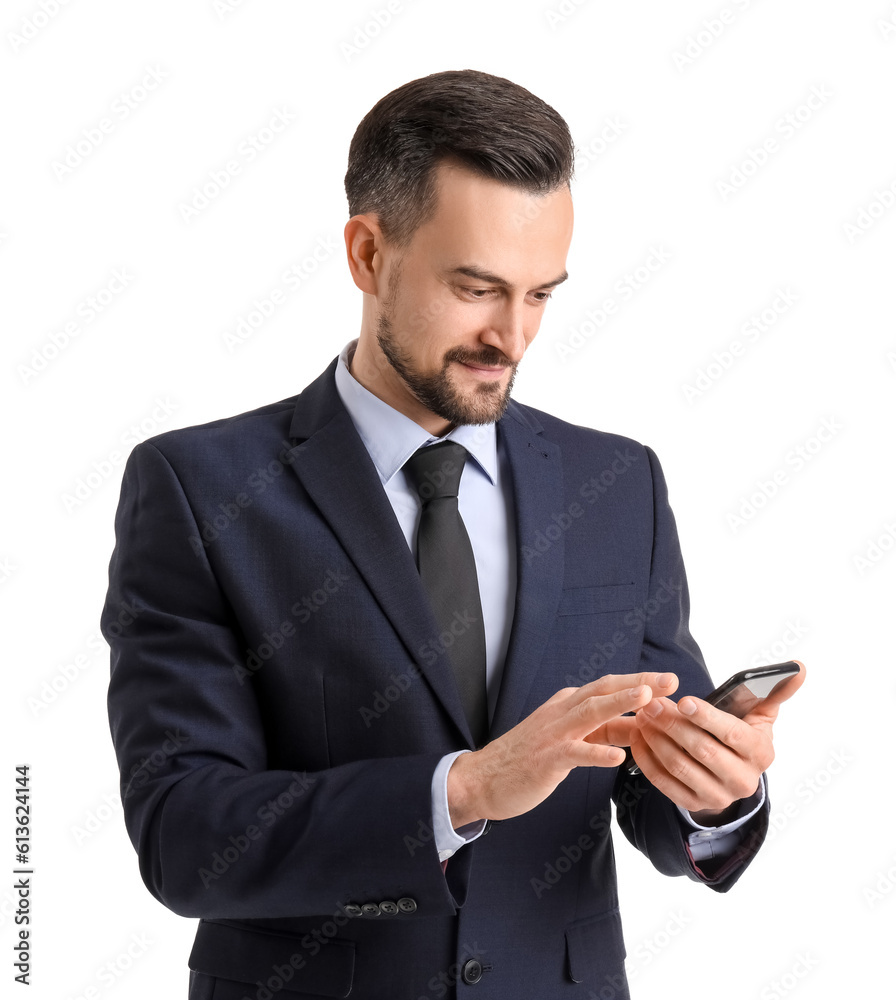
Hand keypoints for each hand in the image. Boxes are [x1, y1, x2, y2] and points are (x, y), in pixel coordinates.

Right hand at [447, 672, 678, 827]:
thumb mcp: (570, 740)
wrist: (482, 778)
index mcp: (568, 705)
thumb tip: (640, 728)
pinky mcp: (545, 759)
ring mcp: (553, 733)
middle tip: (670, 681)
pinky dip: (596, 753)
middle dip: (638, 684)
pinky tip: (618, 757)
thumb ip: (603, 732)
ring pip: (590, 712)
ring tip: (647, 699)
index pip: (608, 689)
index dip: (640, 684)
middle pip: (603, 690)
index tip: (670, 682)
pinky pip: (574, 753)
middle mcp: (561, 712)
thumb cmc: (528, 759)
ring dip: (619, 703)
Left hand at [629, 660, 806, 822]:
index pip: (733, 735)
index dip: (707, 718)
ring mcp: (718, 796)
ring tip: (641, 716)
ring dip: (656, 740)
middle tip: (650, 703)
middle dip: (673, 724)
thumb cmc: (743, 733)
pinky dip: (647, 760)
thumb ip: (775, 691)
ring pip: (680, 767)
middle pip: (702, 750)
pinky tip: (638, 738)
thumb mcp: (761, 714)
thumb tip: (798, 668)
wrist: (733, 774)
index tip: (683, 700)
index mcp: (760, 753)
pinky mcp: (695, 805)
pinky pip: (665, 784)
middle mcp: (742, 780)